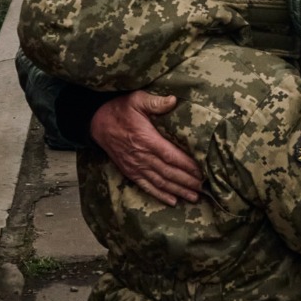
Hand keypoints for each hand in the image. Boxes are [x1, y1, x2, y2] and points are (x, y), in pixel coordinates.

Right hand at [90, 91, 201, 205]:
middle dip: (187, 181)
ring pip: (160, 182)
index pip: (170, 156)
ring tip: (194, 197)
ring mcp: (135, 166)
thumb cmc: (120, 109)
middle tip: (204, 188)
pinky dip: (160, 195)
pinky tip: (173, 201)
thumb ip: (155, 102)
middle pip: (168, 172)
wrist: (97, 122)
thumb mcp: (137, 99)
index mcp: (146, 139)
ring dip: (178, 190)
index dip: (186, 165)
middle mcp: (141, 156)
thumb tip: (173, 100)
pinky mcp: (130, 171)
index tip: (202, 171)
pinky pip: (146, 186)